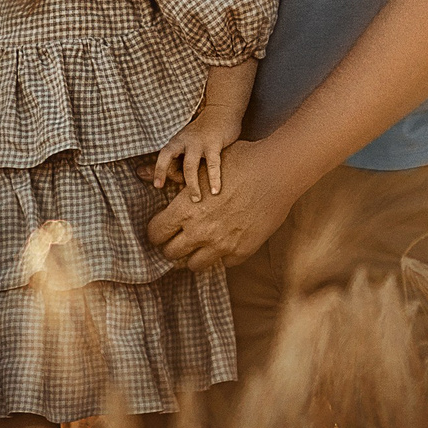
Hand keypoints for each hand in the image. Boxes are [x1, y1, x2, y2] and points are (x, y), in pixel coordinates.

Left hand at [146, 139, 302, 271]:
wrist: (275, 172)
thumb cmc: (239, 162)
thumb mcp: (203, 168)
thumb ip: (180, 181)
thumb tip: (152, 175)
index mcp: (185, 209)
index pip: (156, 233)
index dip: (156, 232)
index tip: (162, 230)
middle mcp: (199, 231)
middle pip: (170, 253)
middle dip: (172, 246)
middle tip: (179, 240)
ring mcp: (221, 244)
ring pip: (194, 265)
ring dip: (194, 256)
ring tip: (200, 245)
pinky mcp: (242, 251)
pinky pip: (224, 263)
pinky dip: (223, 255)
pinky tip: (227, 241)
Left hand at [150, 113, 237, 200]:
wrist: (222, 111)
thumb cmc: (202, 132)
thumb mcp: (185, 142)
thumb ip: (170, 159)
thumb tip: (141, 173)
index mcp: (176, 141)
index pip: (163, 155)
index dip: (159, 170)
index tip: (157, 186)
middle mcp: (184, 140)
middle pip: (173, 160)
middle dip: (173, 179)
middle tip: (175, 199)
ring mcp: (199, 142)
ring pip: (190, 166)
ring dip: (193, 185)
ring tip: (196, 199)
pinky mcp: (214, 143)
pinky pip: (213, 164)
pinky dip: (214, 178)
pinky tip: (215, 191)